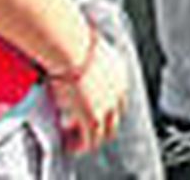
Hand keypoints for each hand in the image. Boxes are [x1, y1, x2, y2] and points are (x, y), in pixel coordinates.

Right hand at [48, 33, 127, 155]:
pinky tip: (69, 146)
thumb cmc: (72, 42)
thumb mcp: (85, 52)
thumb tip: (71, 59)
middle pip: (115, 118)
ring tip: (75, 143)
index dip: (106, 107)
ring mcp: (108, 107)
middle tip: (84, 131)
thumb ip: (83, 61)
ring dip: (89, 140)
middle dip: (100, 126)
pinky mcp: (94, 120)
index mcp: (119, 73)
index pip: (119, 98)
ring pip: (104, 134)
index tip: (91, 110)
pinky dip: (80, 147)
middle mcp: (118, 92)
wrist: (71, 48)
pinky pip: (89, 142)